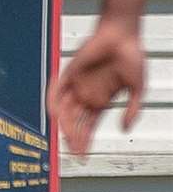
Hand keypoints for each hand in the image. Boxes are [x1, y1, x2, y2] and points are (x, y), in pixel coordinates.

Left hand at [47, 20, 144, 154]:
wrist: (124, 34)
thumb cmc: (132, 57)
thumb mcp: (138, 89)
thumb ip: (132, 110)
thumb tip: (124, 129)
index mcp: (101, 100)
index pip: (88, 126)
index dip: (85, 141)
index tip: (84, 156)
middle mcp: (86, 94)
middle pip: (75, 122)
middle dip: (74, 139)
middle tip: (75, 154)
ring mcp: (76, 84)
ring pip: (65, 111)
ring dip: (65, 126)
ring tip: (69, 141)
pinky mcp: (69, 72)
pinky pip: (56, 90)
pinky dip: (53, 103)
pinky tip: (53, 116)